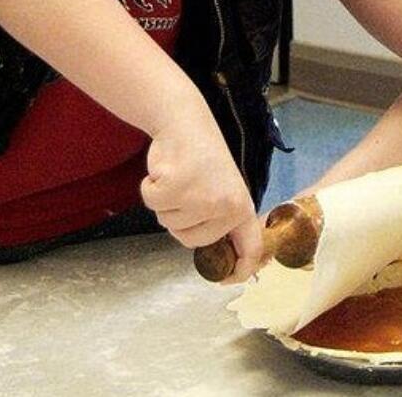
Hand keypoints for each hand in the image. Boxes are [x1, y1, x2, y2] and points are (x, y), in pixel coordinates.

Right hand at [140, 102, 262, 280]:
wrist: (185, 121)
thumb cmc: (202, 158)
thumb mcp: (222, 190)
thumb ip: (220, 220)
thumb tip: (219, 256)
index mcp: (242, 208)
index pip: (250, 249)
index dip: (239, 271)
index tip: (224, 279)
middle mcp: (226, 207)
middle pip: (189, 239)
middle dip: (179, 219)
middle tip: (187, 189)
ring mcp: (202, 198)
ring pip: (168, 222)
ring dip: (165, 201)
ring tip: (180, 175)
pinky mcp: (177, 187)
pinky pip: (152, 203)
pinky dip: (150, 188)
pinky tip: (165, 170)